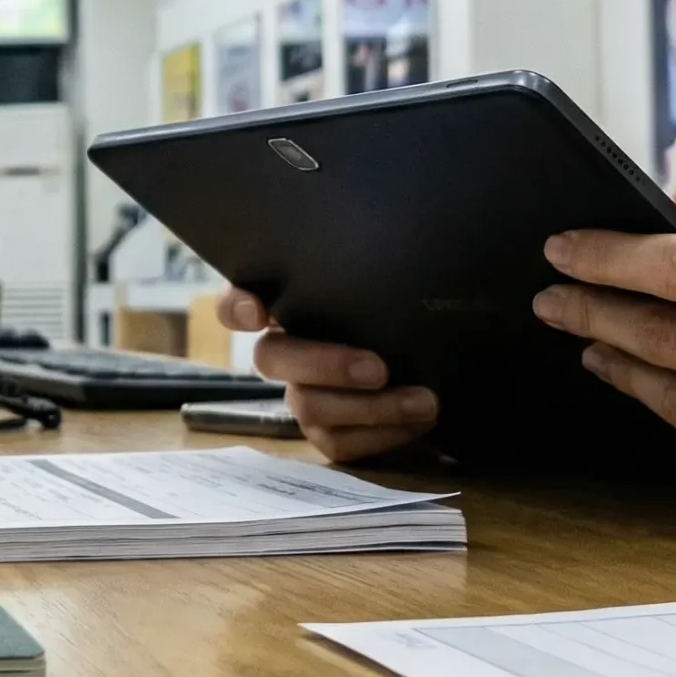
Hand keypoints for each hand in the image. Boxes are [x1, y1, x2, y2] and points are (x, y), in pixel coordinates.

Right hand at [213, 289, 438, 461]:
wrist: (440, 371)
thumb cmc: (411, 317)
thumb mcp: (395, 288)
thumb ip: (375, 272)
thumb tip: (393, 233)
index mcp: (292, 307)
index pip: (236, 302)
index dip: (236, 307)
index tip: (258, 312)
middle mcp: (286, 353)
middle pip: (271, 359)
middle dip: (325, 364)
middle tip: (379, 368)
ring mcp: (303, 396)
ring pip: (310, 406)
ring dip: (372, 407)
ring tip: (425, 401)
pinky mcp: (327, 434)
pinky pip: (337, 443)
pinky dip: (382, 434)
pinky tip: (418, 422)